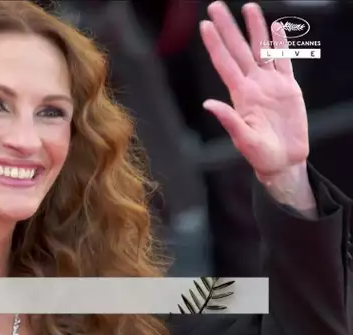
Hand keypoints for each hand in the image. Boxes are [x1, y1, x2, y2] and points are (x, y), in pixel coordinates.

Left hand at [200, 2, 315, 215]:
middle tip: (216, 6)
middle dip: (228, 27)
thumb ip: (229, 120)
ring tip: (248, 7)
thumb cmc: (261, 155)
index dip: (215, 44)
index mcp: (241, 95)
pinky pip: (283, 61)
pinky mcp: (288, 88)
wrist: (283, 161)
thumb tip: (209, 104)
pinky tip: (275, 28)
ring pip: (261, 50)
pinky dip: (280, 45)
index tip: (205, 26)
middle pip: (239, 49)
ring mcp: (270, 84)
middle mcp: (253, 85)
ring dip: (254, 29)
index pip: (224, 63)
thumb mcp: (244, 140)